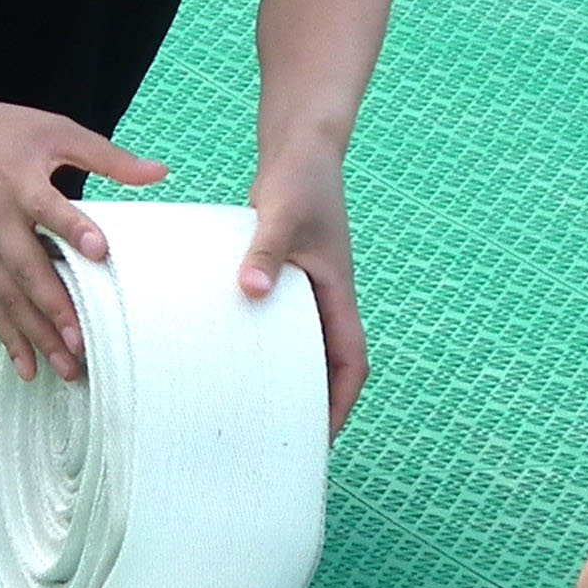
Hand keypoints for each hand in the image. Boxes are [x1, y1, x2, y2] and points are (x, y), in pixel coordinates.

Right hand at [0, 91, 165, 381]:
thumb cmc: (0, 131)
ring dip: (35, 335)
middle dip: (54, 308)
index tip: (99, 250)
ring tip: (64, 367)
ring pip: (8, 297)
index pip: (49, 208)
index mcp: (20, 183)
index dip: (73, 229)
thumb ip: (107, 156)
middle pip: (26, 269)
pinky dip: (8, 337)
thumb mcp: (55, 131)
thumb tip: (159, 174)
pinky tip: (26, 367)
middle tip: (81, 342)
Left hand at [240, 156, 365, 433]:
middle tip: (281, 439)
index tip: (321, 437)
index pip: (351, 362)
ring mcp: (308, 289)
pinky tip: (235, 355)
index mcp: (338, 293)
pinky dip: (268, 344)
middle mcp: (328, 297)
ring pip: (305, 346)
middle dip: (313, 404)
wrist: (301, 148)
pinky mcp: (287, 277)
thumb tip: (250, 292)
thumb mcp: (282, 214)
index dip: (341, 403)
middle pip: (329, 364)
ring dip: (290, 376)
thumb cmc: (300, 178)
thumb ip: (266, 251)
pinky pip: (282, 324)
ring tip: (256, 410)